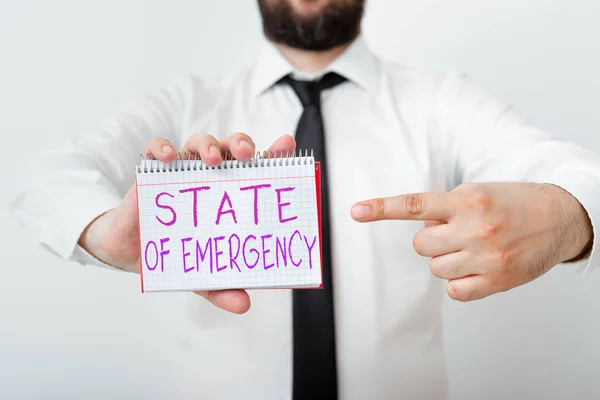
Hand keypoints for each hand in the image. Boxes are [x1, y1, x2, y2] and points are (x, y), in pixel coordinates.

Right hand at [79, 133, 295, 313]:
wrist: (134, 255)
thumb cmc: (177, 254)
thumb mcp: (203, 274)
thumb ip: (224, 287)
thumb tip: (243, 304)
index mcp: (230, 195)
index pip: (257, 169)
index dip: (274, 154)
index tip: (288, 145)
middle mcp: (210, 178)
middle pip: (231, 148)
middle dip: (242, 144)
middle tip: (247, 154)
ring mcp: (182, 173)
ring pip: (199, 143)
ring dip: (208, 145)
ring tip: (212, 160)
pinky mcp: (152, 174)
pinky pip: (155, 150)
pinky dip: (161, 148)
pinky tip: (168, 158)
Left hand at [350, 182, 592, 300]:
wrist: (560, 217)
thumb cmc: (515, 203)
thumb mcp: (478, 192)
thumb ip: (445, 208)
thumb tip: (421, 224)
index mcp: (467, 200)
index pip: (415, 205)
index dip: (381, 208)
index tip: (355, 211)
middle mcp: (474, 228)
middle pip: (420, 244)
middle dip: (432, 239)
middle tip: (457, 232)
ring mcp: (485, 257)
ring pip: (434, 267)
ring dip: (446, 259)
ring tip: (472, 248)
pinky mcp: (496, 280)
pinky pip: (453, 290)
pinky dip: (459, 281)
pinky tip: (477, 267)